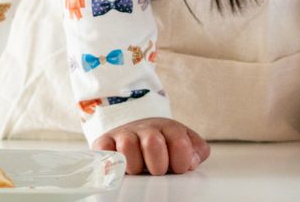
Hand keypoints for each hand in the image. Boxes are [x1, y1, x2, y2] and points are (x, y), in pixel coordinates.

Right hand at [92, 118, 208, 175]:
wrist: (132, 128)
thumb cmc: (161, 142)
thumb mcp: (183, 143)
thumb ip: (196, 151)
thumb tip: (191, 162)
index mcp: (169, 128)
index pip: (179, 142)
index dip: (181, 160)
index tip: (178, 168)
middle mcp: (145, 129)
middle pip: (153, 143)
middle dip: (158, 164)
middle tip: (158, 171)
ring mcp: (123, 135)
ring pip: (127, 147)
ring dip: (134, 165)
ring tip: (138, 170)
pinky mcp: (103, 142)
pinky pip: (104, 151)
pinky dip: (110, 162)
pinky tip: (117, 169)